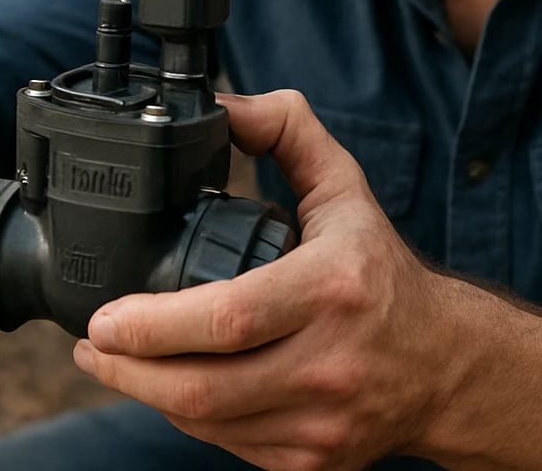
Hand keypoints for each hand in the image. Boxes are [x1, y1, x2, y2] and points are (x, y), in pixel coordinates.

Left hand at [72, 90, 460, 470]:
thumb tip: (224, 106)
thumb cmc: (384, 274)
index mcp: (334, 288)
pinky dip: (189, 418)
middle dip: (127, 369)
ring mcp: (322, 423)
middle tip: (92, 343)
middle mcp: (330, 362)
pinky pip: (227, 445)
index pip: (228, 318)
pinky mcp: (313, 464)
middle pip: (202, 385)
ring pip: (206, 423)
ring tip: (113, 361)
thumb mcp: (346, 190)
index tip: (103, 315)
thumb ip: (287, 132)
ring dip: (146, 394)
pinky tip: (169, 388)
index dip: (153, 324)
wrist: (449, 367)